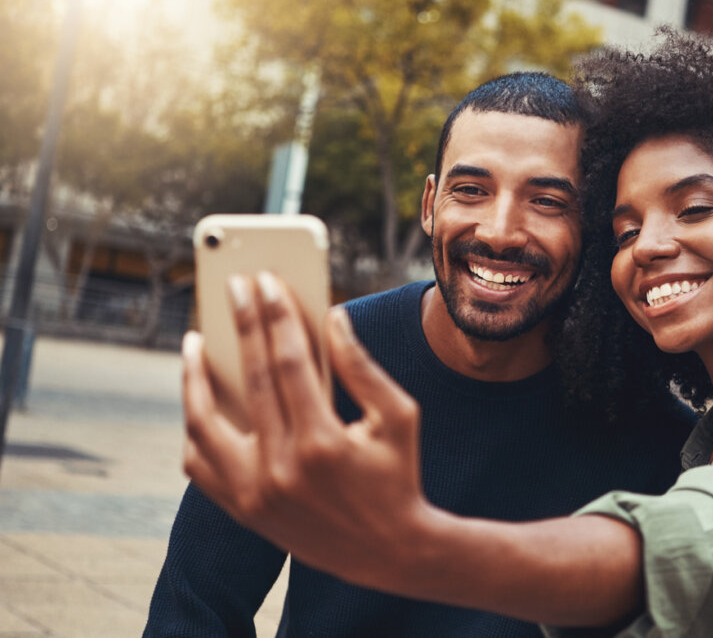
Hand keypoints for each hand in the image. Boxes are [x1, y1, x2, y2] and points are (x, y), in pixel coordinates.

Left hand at [182, 272, 440, 587]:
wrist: (390, 551)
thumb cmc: (398, 474)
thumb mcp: (398, 416)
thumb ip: (361, 366)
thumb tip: (332, 315)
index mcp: (323, 442)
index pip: (287, 361)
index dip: (275, 314)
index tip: (264, 279)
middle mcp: (281, 469)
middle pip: (250, 378)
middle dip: (242, 323)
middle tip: (233, 284)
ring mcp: (255, 494)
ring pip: (204, 423)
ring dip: (194, 377)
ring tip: (194, 341)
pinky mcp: (243, 511)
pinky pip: (200, 464)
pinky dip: (195, 428)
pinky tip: (198, 399)